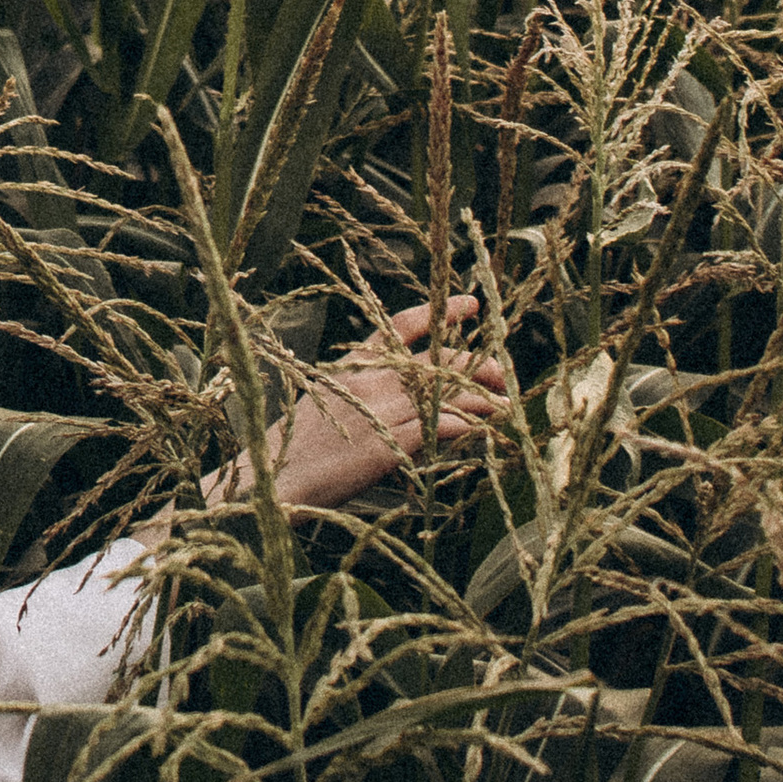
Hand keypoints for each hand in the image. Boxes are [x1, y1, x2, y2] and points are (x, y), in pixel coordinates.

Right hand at [210, 296, 508, 512]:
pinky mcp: (387, 442)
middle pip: (435, 362)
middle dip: (475, 366)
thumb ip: (367, 394)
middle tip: (503, 375)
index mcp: (354, 366)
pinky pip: (438, 427)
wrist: (278, 477)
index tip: (471, 304)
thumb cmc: (300, 447)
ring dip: (481, 399)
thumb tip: (407, 398)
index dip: (439, 313)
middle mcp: (369, 380)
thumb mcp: (330, 405)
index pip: (400, 325)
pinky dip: (465, 426)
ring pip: (444, 394)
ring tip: (505, 406)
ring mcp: (378, 410)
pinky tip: (482, 431)